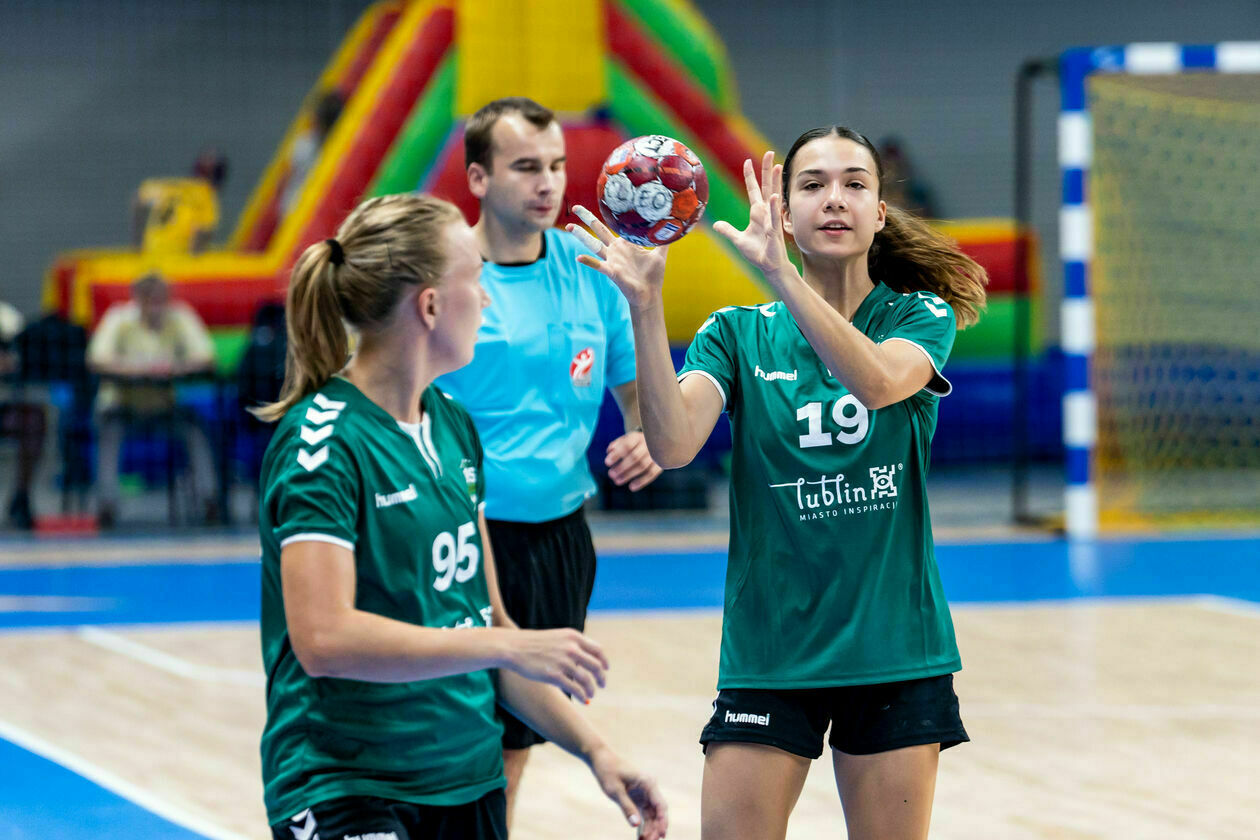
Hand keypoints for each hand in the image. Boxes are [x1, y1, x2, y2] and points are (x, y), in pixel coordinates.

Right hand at [501, 628, 609, 702]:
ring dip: (592, 689)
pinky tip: (584, 700)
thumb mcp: (557, 637)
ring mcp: (563, 662)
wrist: (514, 647)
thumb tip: (586, 658)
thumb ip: (572, 645)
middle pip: (596, 666)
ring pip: (587, 679)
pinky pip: (575, 689)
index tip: (605, 669)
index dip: (604, 661)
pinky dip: (582, 696)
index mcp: (573, 637)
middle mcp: (571, 648)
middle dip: (601, 677)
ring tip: (591, 694)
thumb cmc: (533, 644)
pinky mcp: (554, 675)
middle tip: (602, 685)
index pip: (598, 650)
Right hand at [568, 205, 669, 311]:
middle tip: (575, 207)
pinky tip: (578, 257)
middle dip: (587, 218)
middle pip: (598, 230)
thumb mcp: (660, 254)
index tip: (602, 200)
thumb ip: (664, 240)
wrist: (650, 295)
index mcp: (625, 244)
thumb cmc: (653, 276)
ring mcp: (612, 260)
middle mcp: (615, 250)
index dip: (609, 214)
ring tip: (569, 226)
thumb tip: (675, 225)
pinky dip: (588, 261)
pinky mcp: (612, 272)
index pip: (614, 225)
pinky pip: (598, 265)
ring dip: (581, 236)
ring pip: (594, 245)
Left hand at [589, 746, 668, 839]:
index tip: (661, 835)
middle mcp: (649, 789)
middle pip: (657, 813)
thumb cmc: (608, 772)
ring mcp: (644, 794)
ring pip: (651, 815)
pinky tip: (640, 837)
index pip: (660, 805)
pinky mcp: (637, 798)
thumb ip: (626, 807)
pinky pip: (643, 814)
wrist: (600, 760)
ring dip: (649, 829)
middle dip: (655, 829)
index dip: (662, 821)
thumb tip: (636, 825)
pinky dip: (642, 825)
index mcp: (648, 783)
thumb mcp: (616, 791)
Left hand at [605, 430, 661, 490]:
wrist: (658, 442)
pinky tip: (631, 487)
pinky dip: (642, 481)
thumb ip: (617, 444)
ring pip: (643, 466)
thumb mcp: (626, 439)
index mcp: (637, 437)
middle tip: (611, 475)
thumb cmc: (636, 443)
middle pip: (635, 457)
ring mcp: (655, 454)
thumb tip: (610, 451)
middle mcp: (648, 444)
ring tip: (617, 481)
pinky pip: (652, 473)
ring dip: (629, 475)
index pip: (627, 445)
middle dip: (621, 467)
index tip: (607, 463)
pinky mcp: (660, 463)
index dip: (617, 454)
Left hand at [712, 151, 792, 275]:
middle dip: (767, 169)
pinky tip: (773, 195)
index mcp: (758, 212)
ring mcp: (772, 219)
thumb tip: (716, 225)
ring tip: (778, 165)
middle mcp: (766, 212)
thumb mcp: (738, 240)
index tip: (747, 161)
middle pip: (766, 186)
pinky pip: (774, 215)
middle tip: (770, 153)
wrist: (769, 265)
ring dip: (775, 181)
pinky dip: (774, 206)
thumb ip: (728, 231)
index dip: (750, 176)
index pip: (753, 189)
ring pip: (773, 195)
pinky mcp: (774, 230)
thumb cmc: (758, 253)